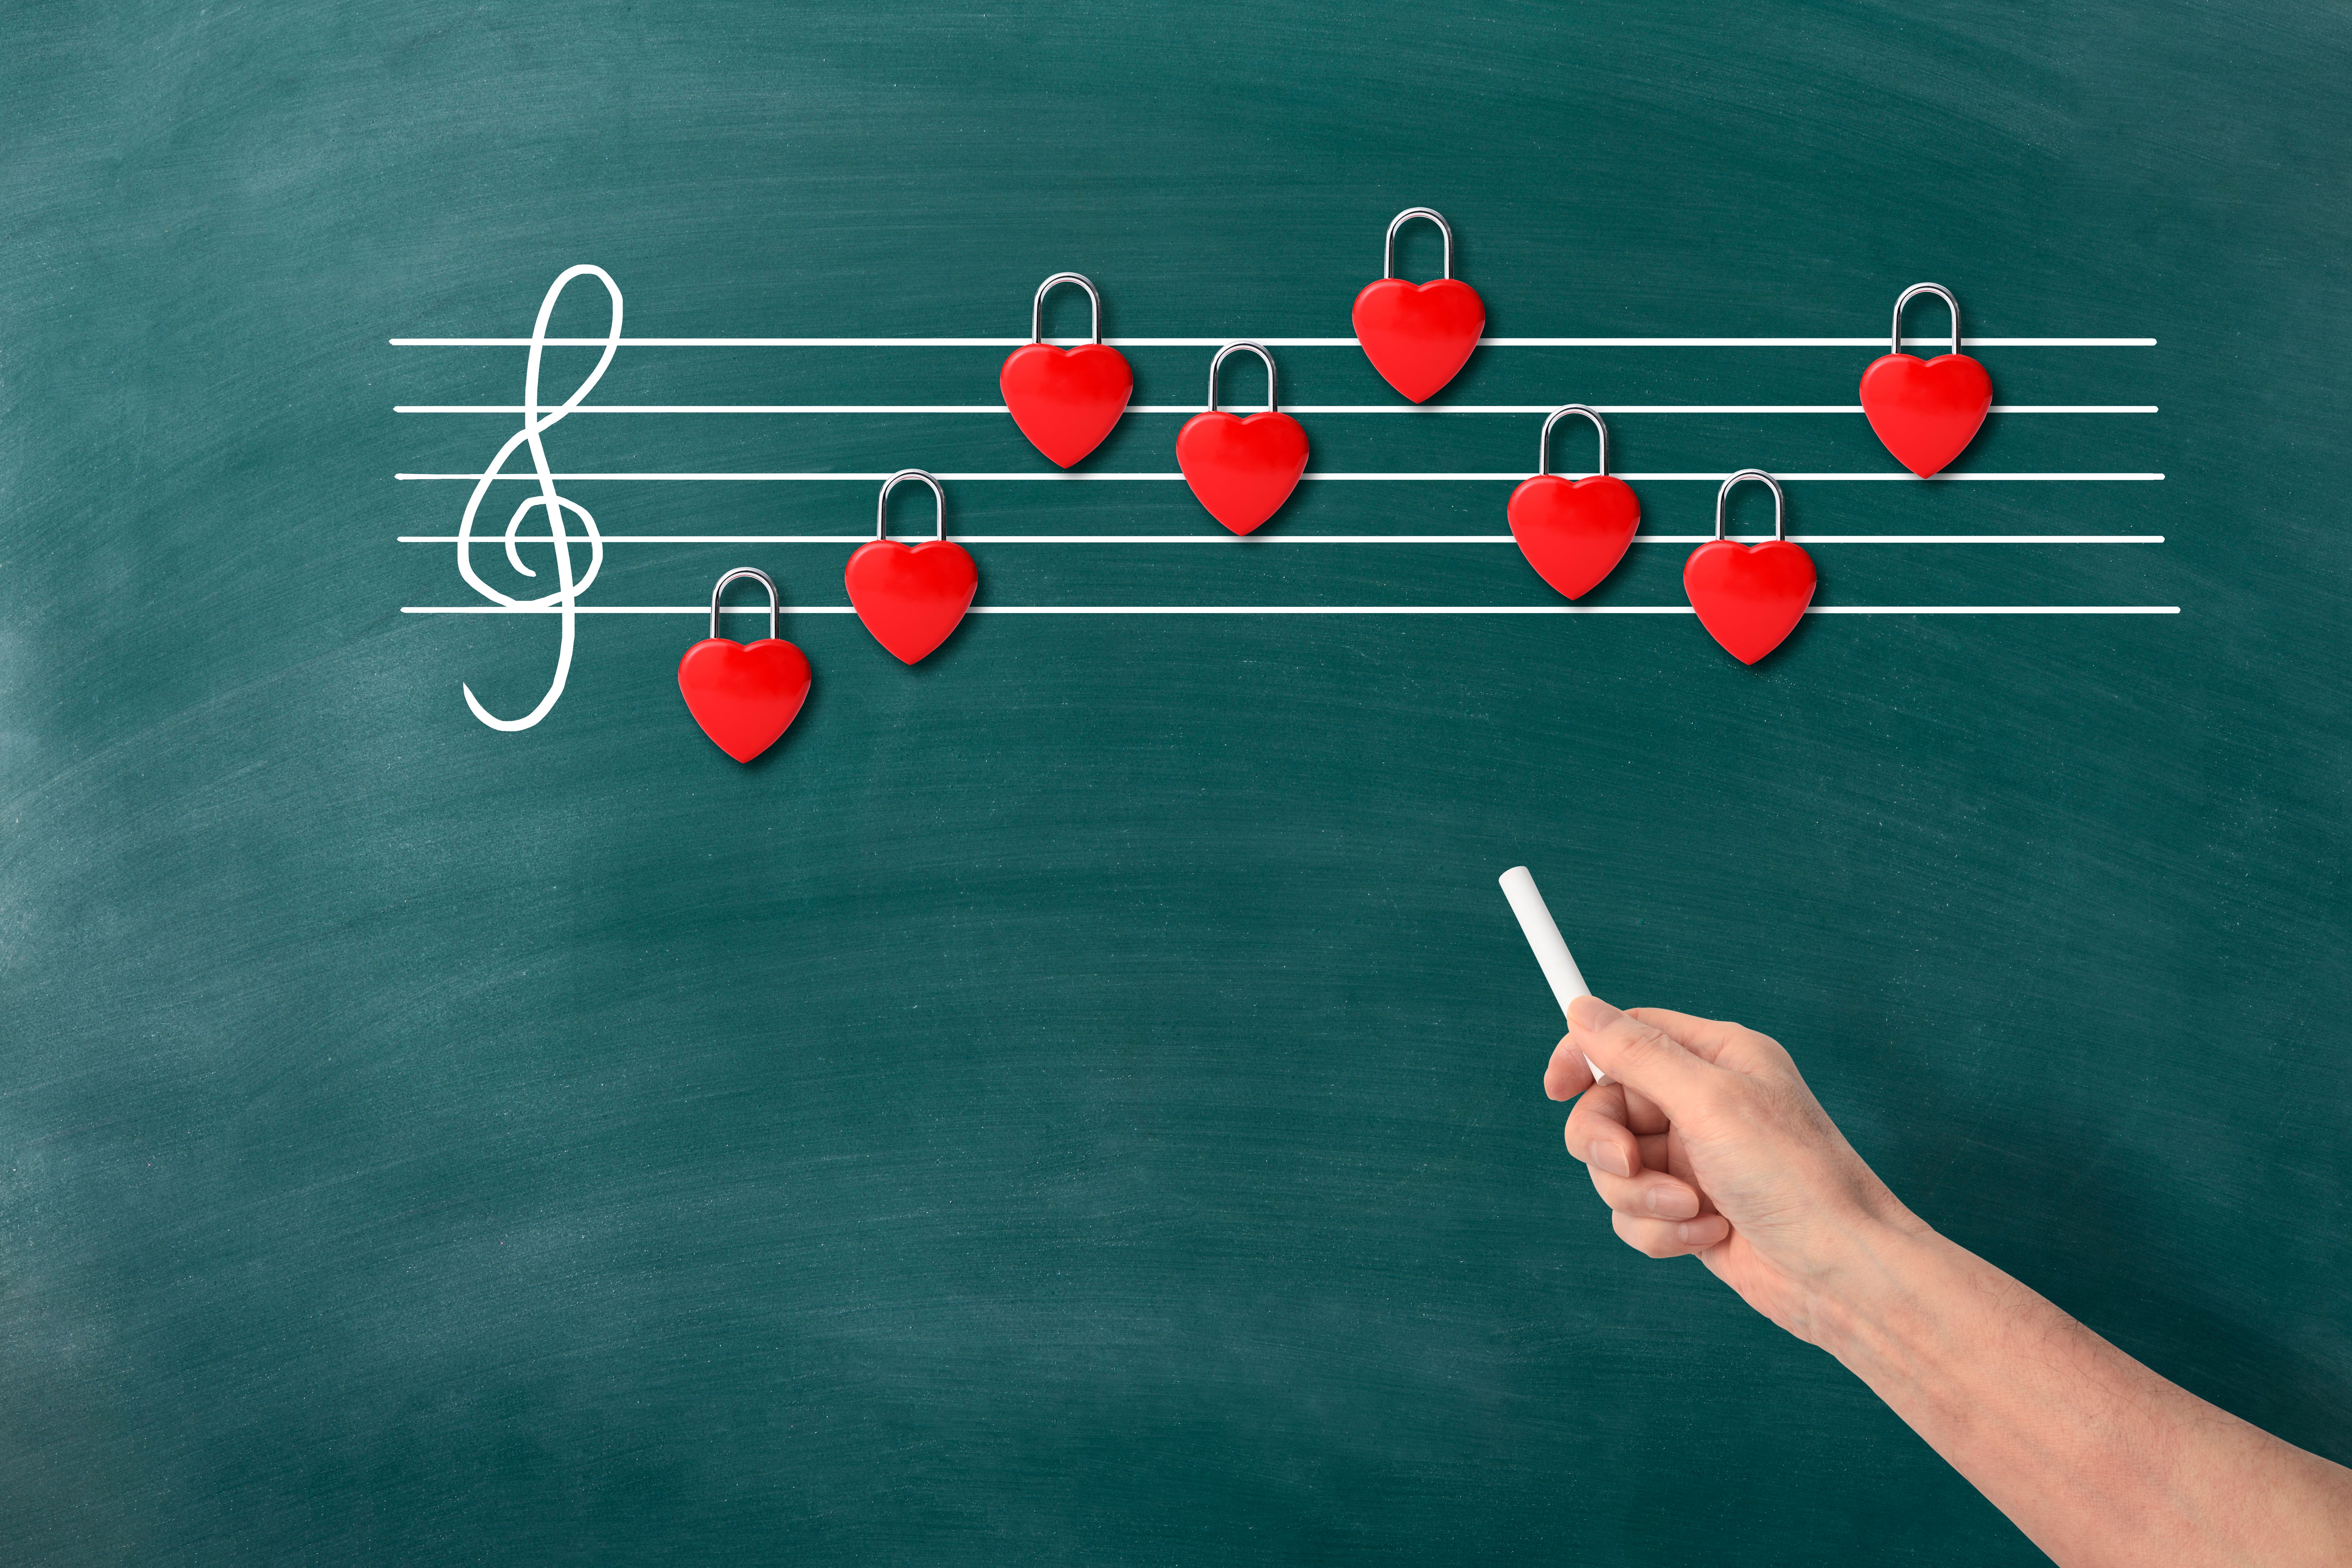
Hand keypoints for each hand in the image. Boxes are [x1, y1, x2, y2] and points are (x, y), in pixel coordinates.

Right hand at [1545, 996, 1921, 1341]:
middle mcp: (1704, 1104)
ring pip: (1615, 1168)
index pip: (1628, 1035)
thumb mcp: (1710, 1101)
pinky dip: (1661, 1231)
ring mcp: (1695, 1160)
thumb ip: (1639, 1054)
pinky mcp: (1690, 1212)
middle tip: (1629, 1163)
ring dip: (1642, 1196)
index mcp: (1717, 1058)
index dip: (1584, 1056)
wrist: (1840, 1275)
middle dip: (1609, 1144)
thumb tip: (1582, 1010)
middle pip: (1607, 1107)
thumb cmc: (1794, 1178)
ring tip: (1692, 1211)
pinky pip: (1634, 1215)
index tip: (1556, 1088)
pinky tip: (1707, 1237)